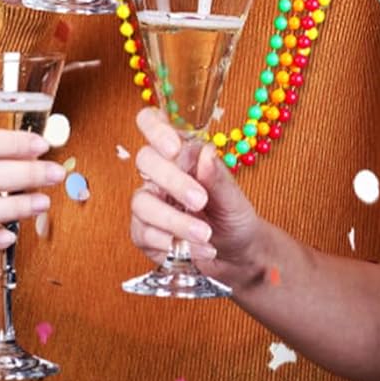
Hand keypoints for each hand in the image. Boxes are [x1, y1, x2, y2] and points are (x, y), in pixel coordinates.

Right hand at [129, 105, 265, 287]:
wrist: (237, 256)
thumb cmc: (234, 218)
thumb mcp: (234, 198)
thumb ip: (218, 177)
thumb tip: (206, 152)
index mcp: (182, 155)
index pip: (153, 124)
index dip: (155, 128)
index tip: (174, 147)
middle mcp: (160, 175)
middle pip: (145, 161)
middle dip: (172, 181)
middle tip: (200, 201)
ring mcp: (149, 202)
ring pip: (142, 202)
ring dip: (174, 220)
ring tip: (204, 234)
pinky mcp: (144, 232)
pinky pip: (142, 232)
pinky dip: (169, 242)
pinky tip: (192, 249)